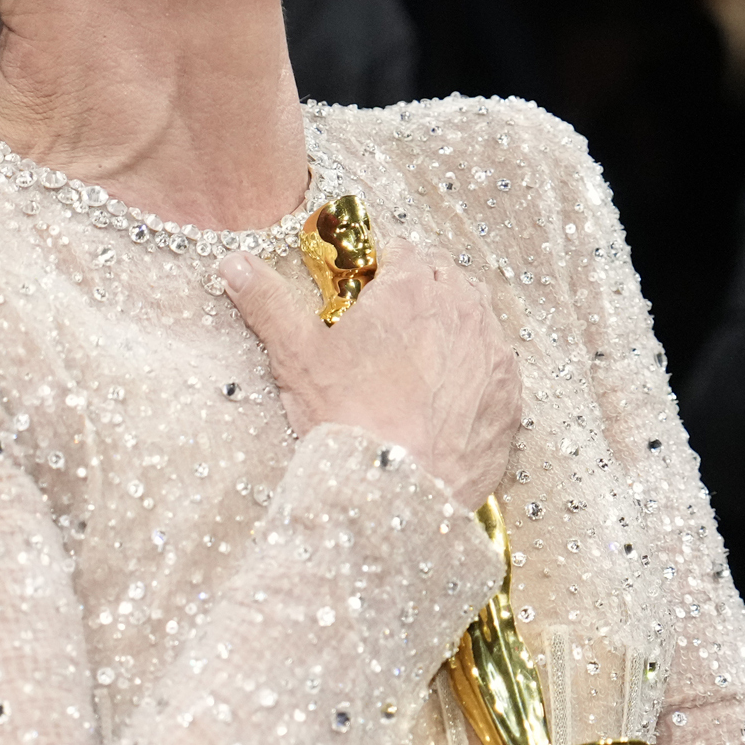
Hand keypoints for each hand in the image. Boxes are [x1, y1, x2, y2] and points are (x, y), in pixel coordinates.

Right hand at [218, 241, 521, 507]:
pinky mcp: (510, 395)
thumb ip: (267, 301)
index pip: (402, 252)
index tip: (362, 300)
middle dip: (417, 299)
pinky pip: (493, 370)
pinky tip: (441, 403)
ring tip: (413, 370)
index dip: (379, 274)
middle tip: (384, 337)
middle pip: (442, 282)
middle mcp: (463, 308)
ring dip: (448, 333)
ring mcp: (492, 352)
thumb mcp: (296, 354)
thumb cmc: (348, 418)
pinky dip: (471, 377)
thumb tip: (234, 264)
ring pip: (473, 322)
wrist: (398, 491)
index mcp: (413, 285)